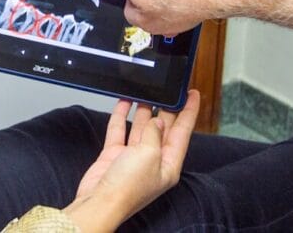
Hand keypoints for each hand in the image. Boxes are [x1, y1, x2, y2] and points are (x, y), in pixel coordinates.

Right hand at [63, 90, 200, 231]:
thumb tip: (157, 121)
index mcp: (169, 164)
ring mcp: (133, 157)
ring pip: (142, 127)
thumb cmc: (128, 188)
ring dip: (143, 110)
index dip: (189, 111)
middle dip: (165, 108)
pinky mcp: (115, 155)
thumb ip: (155, 133)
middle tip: (167, 89)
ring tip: (146, 91)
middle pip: (163, 128)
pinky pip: (120, 130)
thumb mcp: (149, 154)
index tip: (193, 94)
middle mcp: (153, 160)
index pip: (183, 132)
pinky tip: (124, 102)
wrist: (99, 201)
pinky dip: (121, 116)